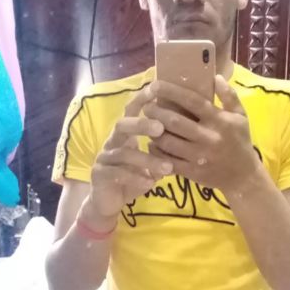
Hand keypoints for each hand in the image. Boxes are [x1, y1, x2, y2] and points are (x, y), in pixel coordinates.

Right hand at [89, 86, 172, 219]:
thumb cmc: (134, 176)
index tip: (156, 88)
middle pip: (122, 125)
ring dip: (146, 159)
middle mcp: (112, 140)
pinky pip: (118, 173)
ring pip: (123, 153)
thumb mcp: (150, 160)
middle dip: (140, 124)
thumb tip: (190, 131)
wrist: (108, 201)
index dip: (142, 98)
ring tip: (166, 168)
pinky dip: (135, 177)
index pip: (131, 109)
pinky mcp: (99, 174)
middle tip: (160, 128)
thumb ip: (162, 147)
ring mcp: (104, 157)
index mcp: (125, 133)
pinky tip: (150, 182)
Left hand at [145, 75, 260, 193]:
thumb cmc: (240, 141)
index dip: (171, 92)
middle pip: (175, 122)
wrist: (243, 175)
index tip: (155, 85)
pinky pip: (168, 161)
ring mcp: (199, 156)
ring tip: (147, 124)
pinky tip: (152, 144)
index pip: (192, 101)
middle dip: (156, 112)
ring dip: (154, 132)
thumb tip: (215, 77)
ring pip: (168, 142)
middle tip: (146, 106)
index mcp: (219, 120)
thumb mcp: (240, 116)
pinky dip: (157, 152)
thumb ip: (229, 96)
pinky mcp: (192, 172)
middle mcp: (208, 137)